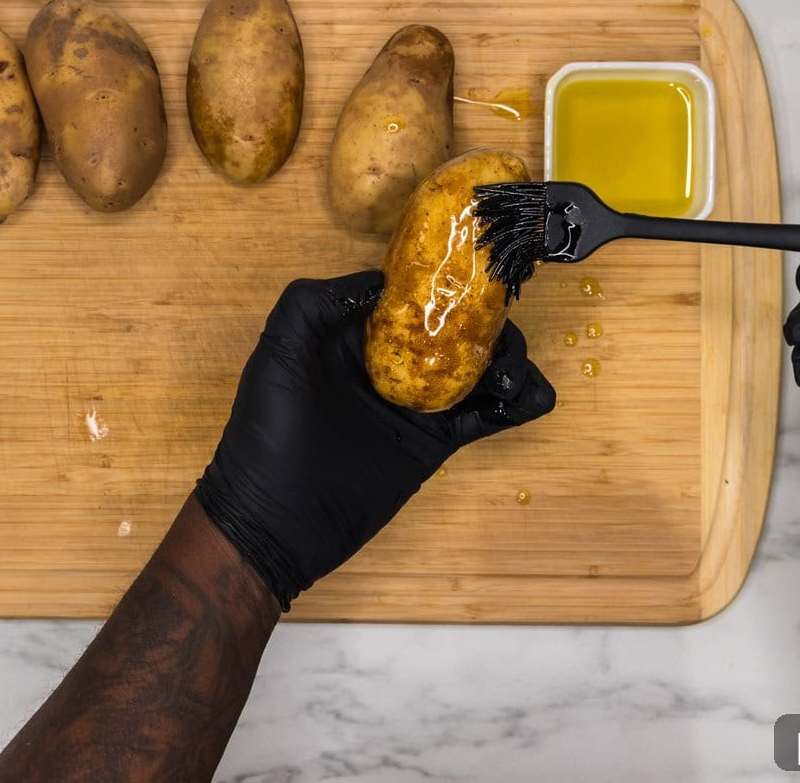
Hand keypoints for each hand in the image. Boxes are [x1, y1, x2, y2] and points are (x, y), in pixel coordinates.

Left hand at [196, 270, 555, 608]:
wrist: (275, 520)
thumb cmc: (266, 433)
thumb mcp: (279, 352)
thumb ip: (315, 303)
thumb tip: (381, 284)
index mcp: (355, 334)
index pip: (412, 295)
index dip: (446, 284)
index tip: (478, 279)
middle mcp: (392, 363)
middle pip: (455, 329)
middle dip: (488, 326)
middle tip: (500, 340)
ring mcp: (416, 404)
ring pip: (477, 370)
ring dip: (508, 364)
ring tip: (513, 376)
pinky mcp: (434, 443)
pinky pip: (483, 417)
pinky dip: (514, 406)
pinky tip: (532, 399)